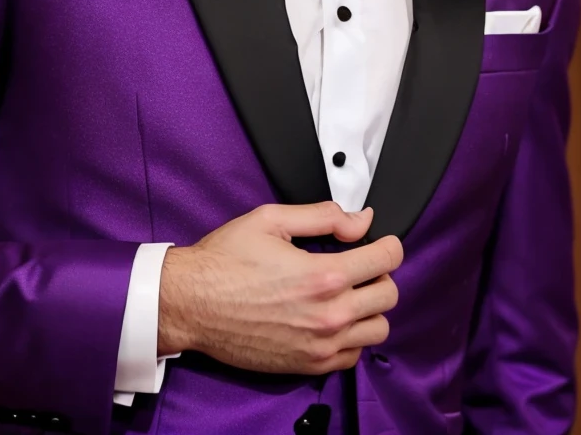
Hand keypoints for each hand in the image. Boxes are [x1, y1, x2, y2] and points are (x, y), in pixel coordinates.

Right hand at [156, 201, 401, 373]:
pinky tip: (333, 318)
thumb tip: (361, 220)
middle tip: (362, 264)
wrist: (191, 303)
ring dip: (371, 308)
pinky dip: (353, 337)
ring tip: (350, 293)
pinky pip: (353, 355)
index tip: (382, 242)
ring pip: (379, 330)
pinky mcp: (308, 365)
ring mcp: (320, 345)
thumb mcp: (272, 220)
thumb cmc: (225, 259)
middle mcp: (328, 315)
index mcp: (323, 275)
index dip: (389, 244)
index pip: (386, 260)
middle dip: (381, 274)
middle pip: (389, 296)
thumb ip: (324, 216)